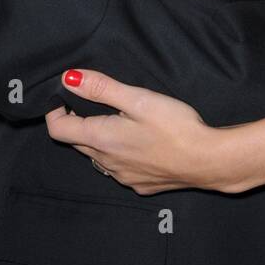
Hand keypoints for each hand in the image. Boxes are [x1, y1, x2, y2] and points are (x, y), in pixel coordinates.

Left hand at [45, 69, 217, 193]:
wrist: (209, 161)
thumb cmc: (177, 128)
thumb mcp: (139, 98)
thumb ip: (102, 88)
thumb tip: (69, 78)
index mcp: (101, 139)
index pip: (58, 129)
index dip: (55, 111)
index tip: (66, 96)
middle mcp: (106, 163)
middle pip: (77, 143)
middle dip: (79, 122)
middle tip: (95, 103)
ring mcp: (123, 177)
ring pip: (98, 157)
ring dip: (100, 140)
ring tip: (121, 122)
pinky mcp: (140, 185)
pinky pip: (119, 169)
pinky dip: (121, 155)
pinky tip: (142, 144)